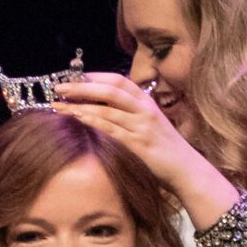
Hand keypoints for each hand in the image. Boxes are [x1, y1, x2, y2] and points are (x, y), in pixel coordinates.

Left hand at [54, 72, 222, 204]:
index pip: (118, 80)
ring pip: (108, 109)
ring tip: (58, 106)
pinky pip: (112, 129)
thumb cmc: (165, 149)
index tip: (73, 76)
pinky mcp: (139, 144)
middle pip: (110, 90)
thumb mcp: (149, 124)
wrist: (187, 170)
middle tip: (59, 88)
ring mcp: (142, 126)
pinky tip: (77, 120)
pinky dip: (93, 123)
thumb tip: (102, 108)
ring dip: (80, 106)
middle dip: (82, 87)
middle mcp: (145, 109)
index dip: (94, 77)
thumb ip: (130, 114)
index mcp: (146, 102)